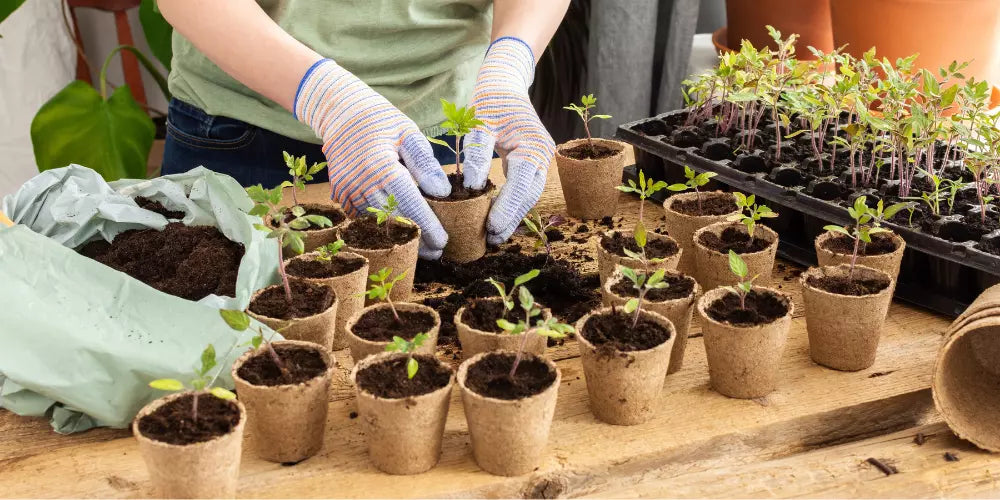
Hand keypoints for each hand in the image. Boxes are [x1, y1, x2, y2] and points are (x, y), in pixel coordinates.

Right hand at [295, 59, 450, 258]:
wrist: (340, 112)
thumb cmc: (380, 120)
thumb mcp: (407, 132)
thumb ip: (425, 163)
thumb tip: (442, 192)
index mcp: (380, 166)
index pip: (409, 203)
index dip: (427, 225)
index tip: (443, 241)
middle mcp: (360, 182)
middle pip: (393, 220)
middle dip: (416, 239)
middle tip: (436, 252)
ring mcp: (347, 190)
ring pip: (376, 223)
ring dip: (399, 236)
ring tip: (421, 247)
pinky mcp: (340, 194)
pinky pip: (363, 217)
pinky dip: (381, 226)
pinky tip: (398, 233)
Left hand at [463, 37, 555, 244]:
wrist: (505, 83)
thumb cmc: (491, 99)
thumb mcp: (479, 121)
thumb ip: (476, 153)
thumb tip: (472, 187)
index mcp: (533, 145)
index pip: (522, 184)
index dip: (507, 208)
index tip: (491, 227)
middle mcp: (543, 155)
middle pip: (530, 195)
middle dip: (512, 218)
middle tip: (492, 240)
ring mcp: (541, 159)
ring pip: (529, 194)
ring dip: (513, 215)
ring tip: (494, 236)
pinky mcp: (533, 162)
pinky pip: (525, 188)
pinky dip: (513, 204)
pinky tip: (498, 219)